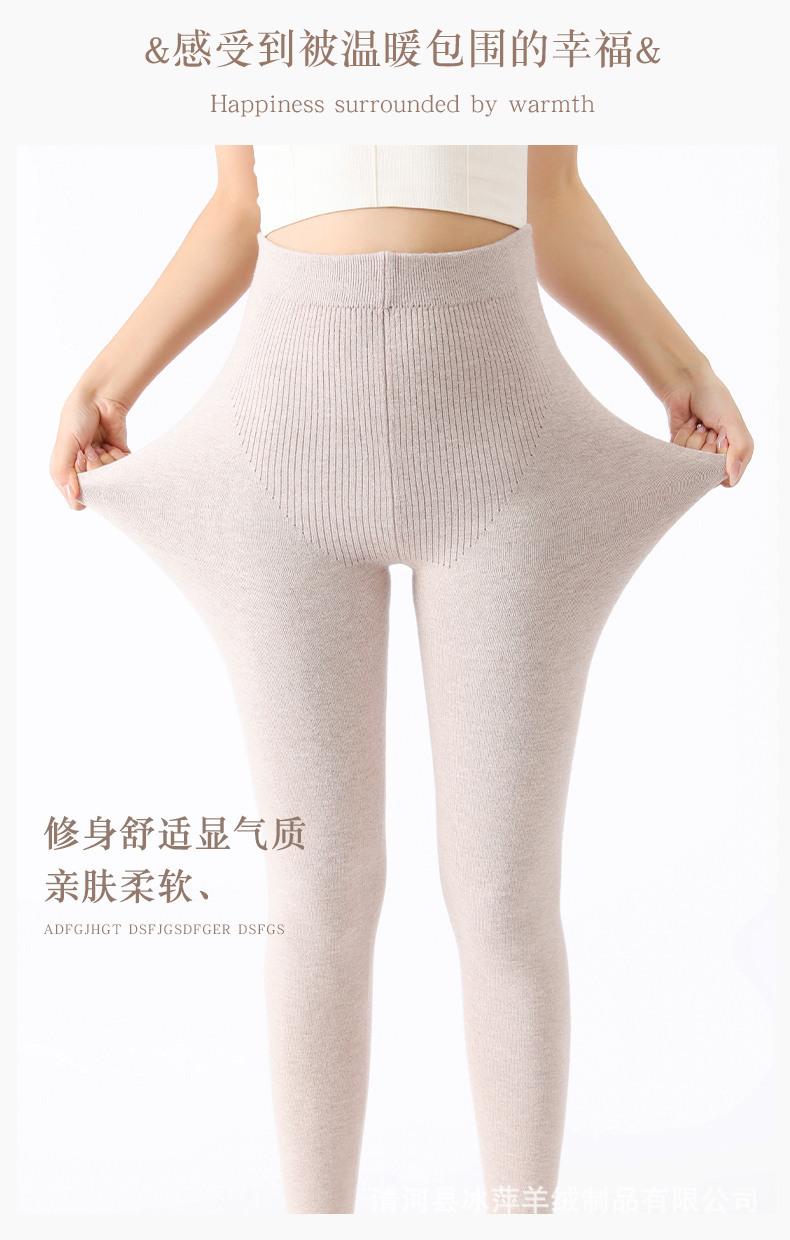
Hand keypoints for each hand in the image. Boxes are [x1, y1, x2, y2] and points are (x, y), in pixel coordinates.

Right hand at [50, 390, 130, 509]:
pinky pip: (125, 471)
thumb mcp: (65, 444)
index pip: (77, 498)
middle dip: (97, 470)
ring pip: (112, 481)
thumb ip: (64, 471)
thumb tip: (73, 498)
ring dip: (109, 462)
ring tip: (102, 445)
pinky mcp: (118, 460)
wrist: (101, 399)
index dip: (83, 489)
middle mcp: (84, 472)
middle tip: (92, 451)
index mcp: (66, 471)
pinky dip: (120, 459)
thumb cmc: (78, 418)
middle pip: (98, 490)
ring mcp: (102, 466)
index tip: (83, 468)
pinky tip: (113, 446)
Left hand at [663, 370, 753, 486]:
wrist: (688, 384)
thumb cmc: (715, 400)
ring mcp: (696, 454)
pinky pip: (677, 456)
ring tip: (699, 424)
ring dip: (694, 438)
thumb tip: (731, 480)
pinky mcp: (679, 449)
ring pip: (690, 464)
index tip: (722, 439)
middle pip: (706, 471)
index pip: (725, 477)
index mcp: (734, 453)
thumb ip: (739, 451)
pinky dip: (682, 437)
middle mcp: (715, 456)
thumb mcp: (733, 424)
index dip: (721, 460)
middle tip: (710, 428)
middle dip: (707, 446)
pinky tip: (688, 424)